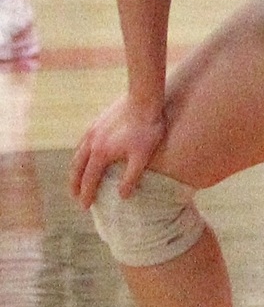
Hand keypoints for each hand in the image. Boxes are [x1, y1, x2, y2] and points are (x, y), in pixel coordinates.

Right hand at [70, 93, 167, 208]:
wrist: (144, 99)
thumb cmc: (146, 129)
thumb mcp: (141, 157)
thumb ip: (131, 178)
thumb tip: (122, 196)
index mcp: (100, 154)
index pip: (89, 180)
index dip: (86, 194)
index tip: (85, 207)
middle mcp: (91, 143)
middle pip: (77, 168)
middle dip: (75, 184)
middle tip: (75, 196)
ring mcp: (93, 130)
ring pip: (78, 154)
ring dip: (75, 169)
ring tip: (77, 178)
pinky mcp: (98, 121)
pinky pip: (83, 141)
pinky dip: (80, 153)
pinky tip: (86, 153)